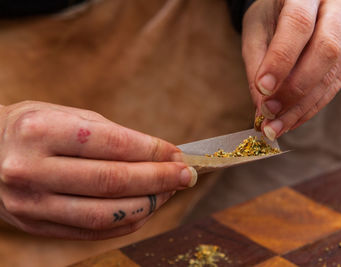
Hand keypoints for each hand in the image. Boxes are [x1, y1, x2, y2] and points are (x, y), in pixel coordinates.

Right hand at [0, 101, 196, 239]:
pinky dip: (127, 223)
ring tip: (168, 192)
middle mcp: (31, 169)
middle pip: (112, 182)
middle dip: (158, 179)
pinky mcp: (35, 226)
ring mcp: (31, 204)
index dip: (153, 151)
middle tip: (185, 175)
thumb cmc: (36, 127)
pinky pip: (92, 232)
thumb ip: (114, 136)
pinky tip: (145, 209)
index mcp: (41, 131)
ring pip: (105, 214)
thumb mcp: (69, 117)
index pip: (113, 145)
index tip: (178, 154)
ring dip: (148, 204)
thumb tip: (161, 155)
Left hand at [242, 0, 340, 139]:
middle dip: (295, 89)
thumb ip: (256, 64)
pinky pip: (334, 86)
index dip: (281, 60)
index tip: (263, 89)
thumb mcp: (255, 30)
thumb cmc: (272, 15)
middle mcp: (338, 7)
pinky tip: (290, 121)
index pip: (298, 25)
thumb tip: (261, 107)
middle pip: (326, 50)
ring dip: (301, 107)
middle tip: (269, 113)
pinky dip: (310, 107)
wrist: (298, 7)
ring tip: (275, 126)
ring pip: (332, 74)